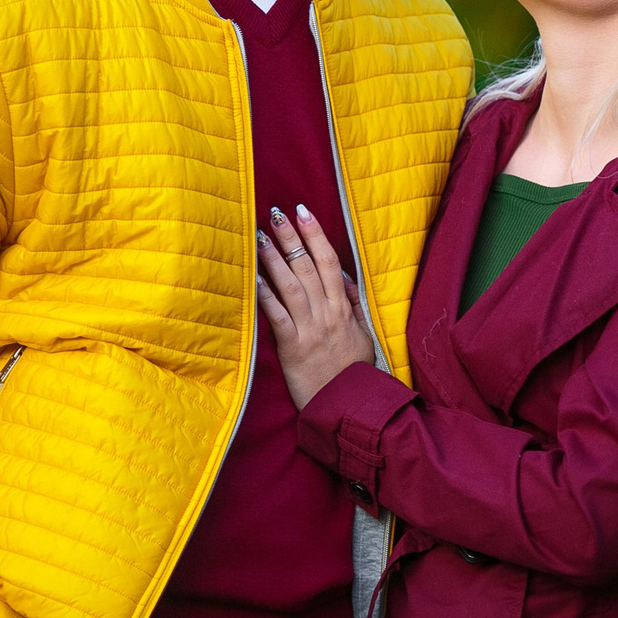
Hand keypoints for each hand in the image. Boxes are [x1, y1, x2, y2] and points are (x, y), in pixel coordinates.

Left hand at [256, 206, 373, 409]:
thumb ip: (354, 304)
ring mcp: (310, 329)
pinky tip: (254, 278)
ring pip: (291, 285)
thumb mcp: (363, 333)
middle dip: (290, 237)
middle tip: (275, 214)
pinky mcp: (293, 347)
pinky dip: (265, 295)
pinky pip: (277, 316)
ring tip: (259, 237)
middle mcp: (327, 313)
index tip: (303, 211)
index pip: (330, 261)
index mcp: (343, 308)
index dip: (315, 234)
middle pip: (308, 266)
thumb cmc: (352, 371)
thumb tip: (345, 277)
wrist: (346, 405)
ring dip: (274, 258)